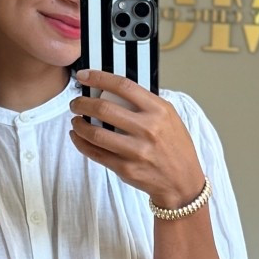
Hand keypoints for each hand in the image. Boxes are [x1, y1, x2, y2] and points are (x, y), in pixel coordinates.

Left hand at [68, 69, 204, 210]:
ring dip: (79, 124)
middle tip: (76, 103)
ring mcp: (135, 151)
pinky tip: (78, 137)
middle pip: (104, 109)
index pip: (123, 86)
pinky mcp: (125, 169)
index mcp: (158, 111)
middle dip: (82, 103)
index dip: (99, 78)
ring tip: (76, 120)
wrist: (182, 182)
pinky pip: (95, 154)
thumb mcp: (169, 117)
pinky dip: (81, 143)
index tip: (84, 76)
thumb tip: (113, 91)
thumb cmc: (175, 147)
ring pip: (95, 133)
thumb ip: (145, 103)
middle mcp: (147, 129)